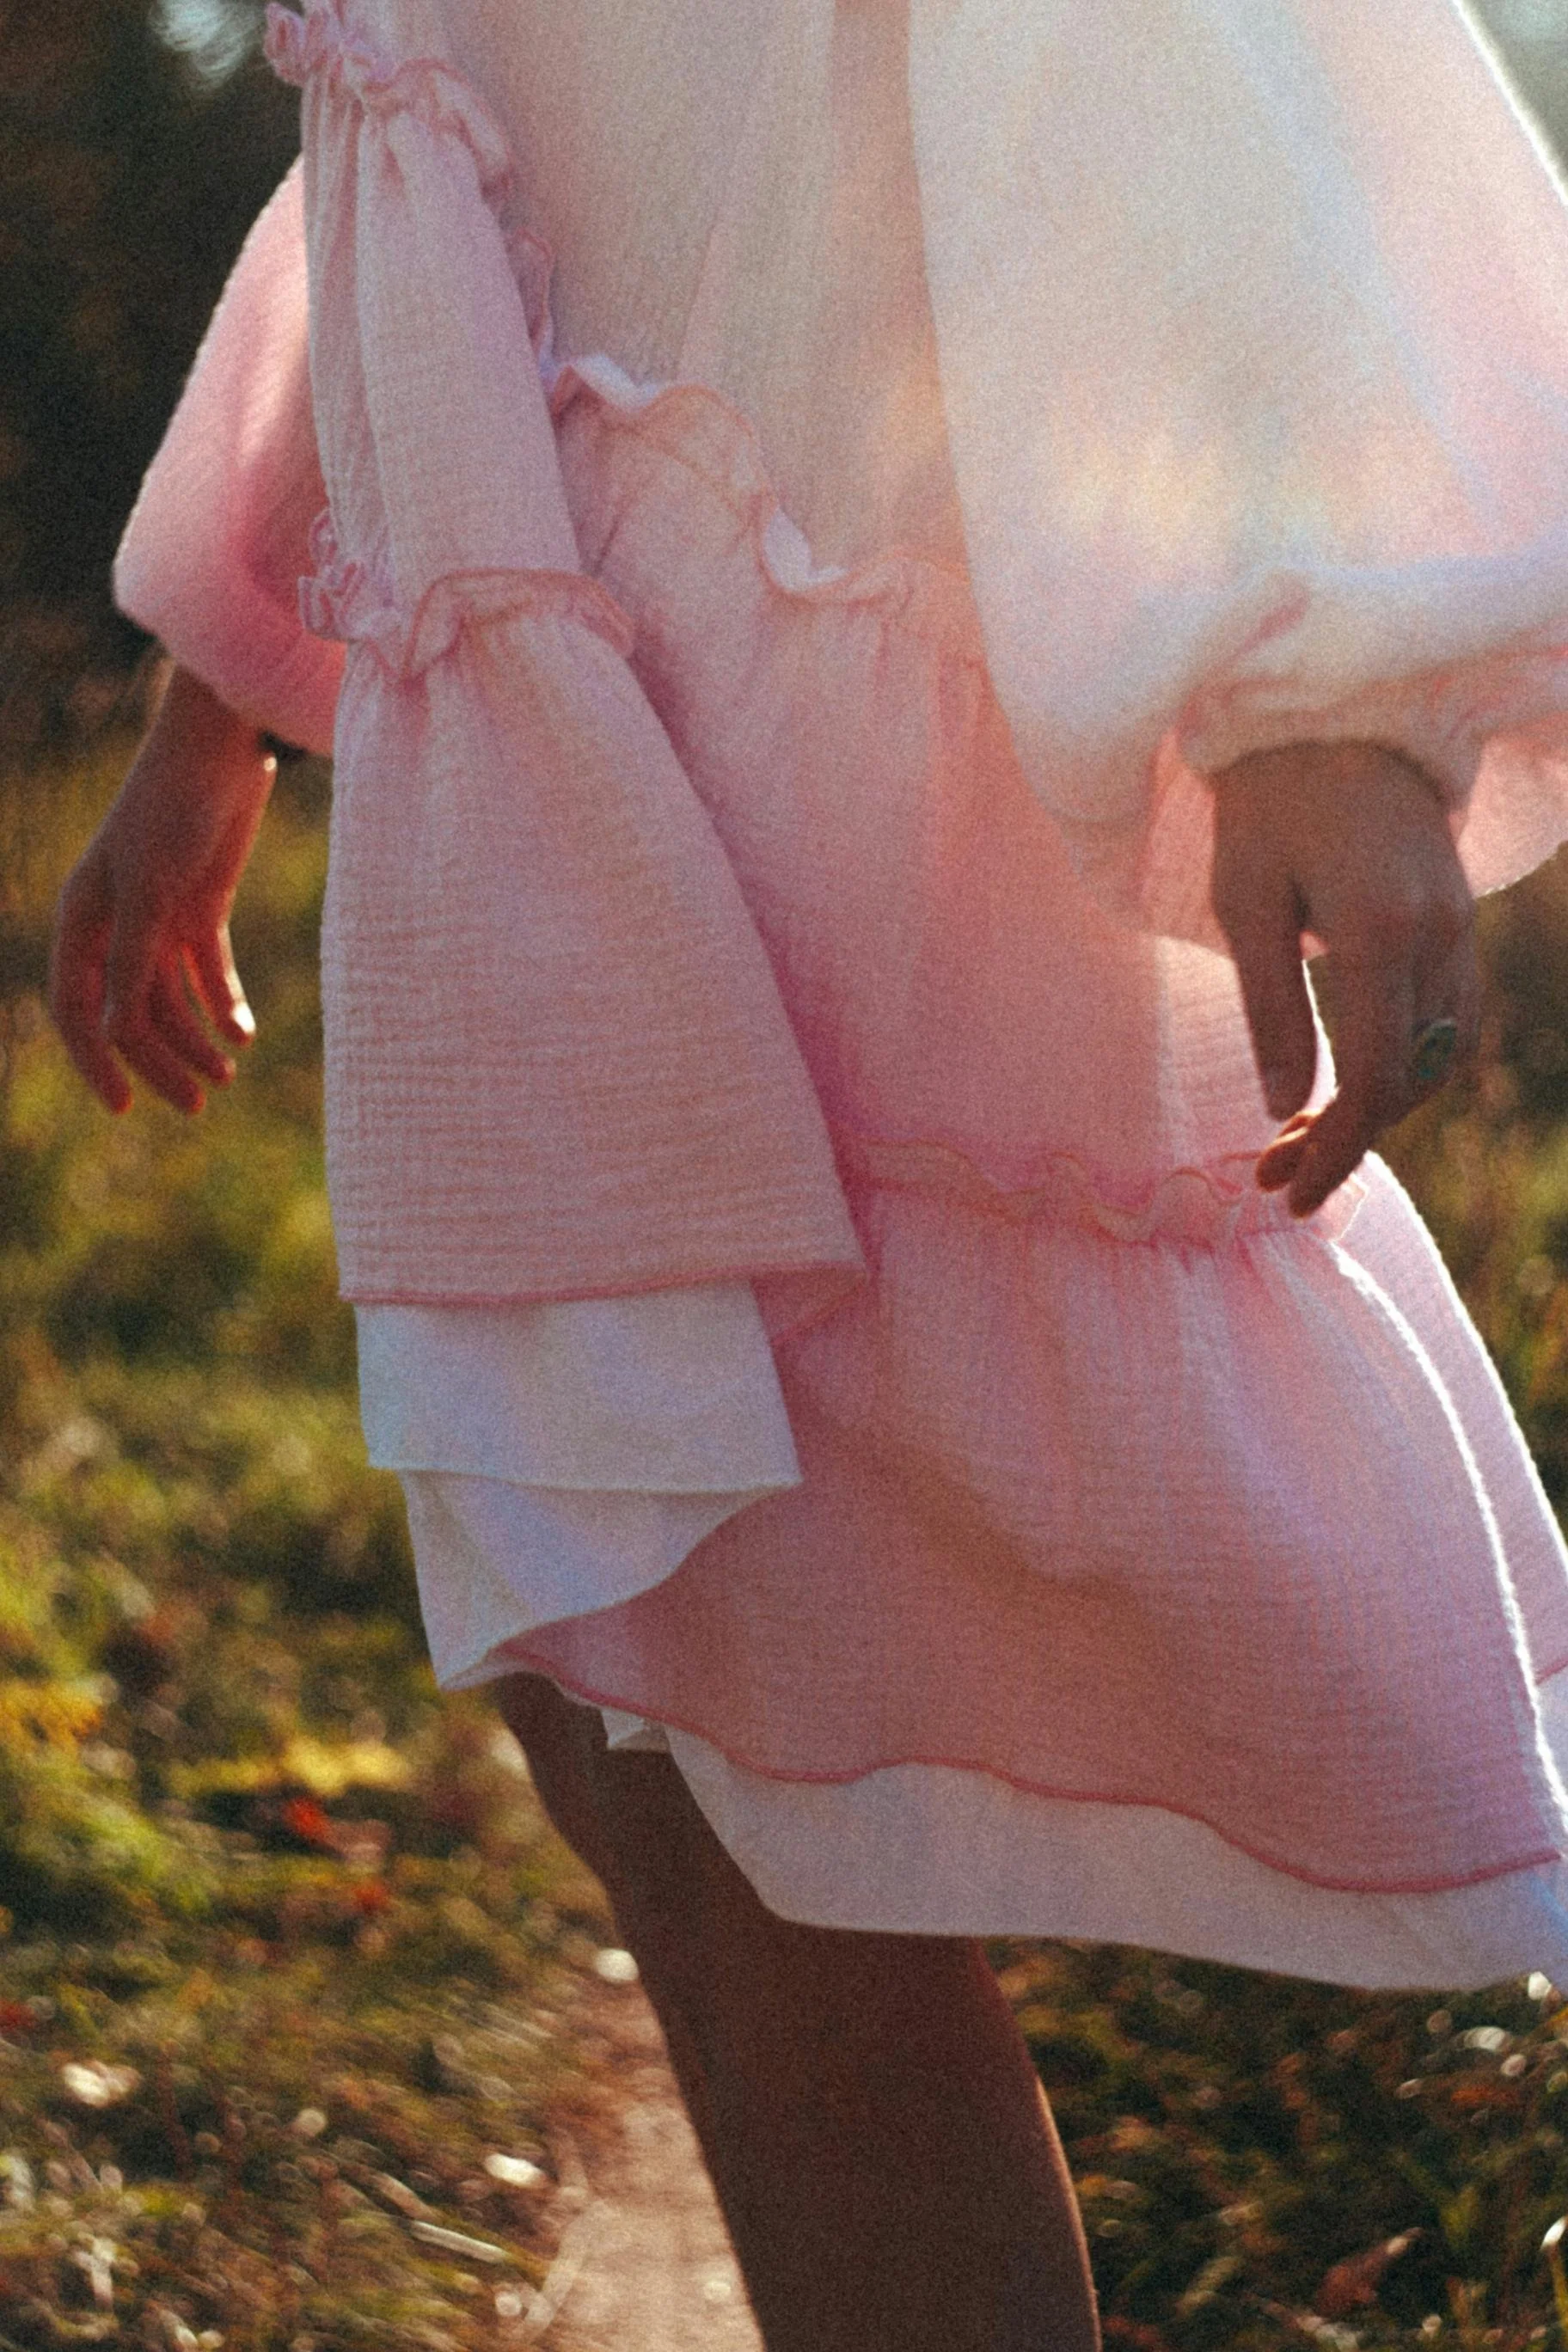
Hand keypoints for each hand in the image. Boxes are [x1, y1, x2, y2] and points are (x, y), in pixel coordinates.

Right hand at [48, 666, 277, 1114]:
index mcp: (82, 920)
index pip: (79, 1009)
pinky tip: (242, 1034)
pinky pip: (206, 973)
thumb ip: (134, 959)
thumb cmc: (172, 810)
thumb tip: (116, 1029)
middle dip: (160, 1062)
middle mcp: (113, 925)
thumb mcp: (151, 890)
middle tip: (200, 1104)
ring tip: (229, 1073)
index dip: (97, 1062)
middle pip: (130, 1014)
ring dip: (195, 1040)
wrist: (222, 750)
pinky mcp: (201, 907)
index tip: (125, 1108)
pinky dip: (222, 1005)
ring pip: (170, 1000)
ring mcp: (158, 917)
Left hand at [1208, 740, 1477, 1218]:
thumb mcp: (1245, 902)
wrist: (1333, 709)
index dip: (1336, 1150)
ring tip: (1299, 1140)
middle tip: (1273, 1177)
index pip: (1375, 1080)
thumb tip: (1285, 1107)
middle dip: (1348, 1141)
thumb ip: (1271, 1007)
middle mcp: (1436, 934)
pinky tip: (1345, 1082)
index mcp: (1379, 931)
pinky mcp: (1457, 917)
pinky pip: (1448, 1017)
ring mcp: (1458, 925)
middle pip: (1413, 1081)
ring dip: (1379, 1109)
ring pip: (1440, 1056)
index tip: (1284, 1194)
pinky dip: (1405, 1064)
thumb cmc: (1268, 799)